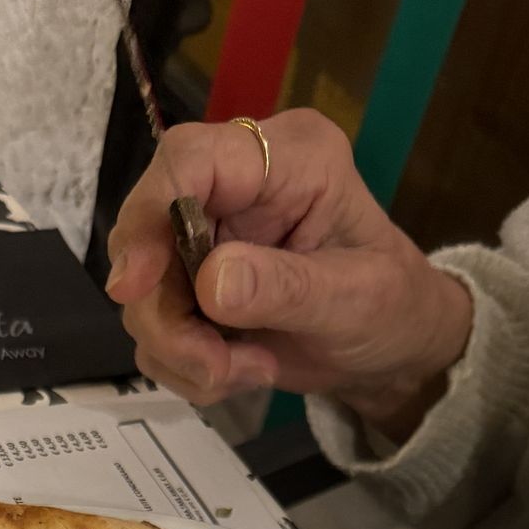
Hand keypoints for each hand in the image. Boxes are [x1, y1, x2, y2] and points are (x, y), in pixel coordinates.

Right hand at [106, 110, 472, 441]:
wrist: (392, 350)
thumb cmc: (393, 307)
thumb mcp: (357, 298)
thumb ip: (287, 287)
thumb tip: (211, 283)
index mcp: (287, 159)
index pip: (192, 158)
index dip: (150, 213)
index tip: (135, 285)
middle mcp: (236, 188)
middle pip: (150, 232)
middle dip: (169, 315)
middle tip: (215, 366)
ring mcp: (208, 239)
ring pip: (146, 294)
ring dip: (184, 351)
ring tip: (248, 370)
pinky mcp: (193, 287)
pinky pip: (156, 331)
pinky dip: (189, 367)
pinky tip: (242, 370)